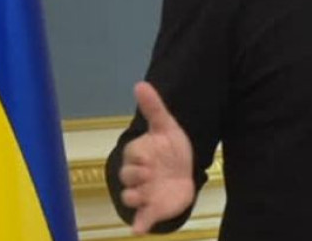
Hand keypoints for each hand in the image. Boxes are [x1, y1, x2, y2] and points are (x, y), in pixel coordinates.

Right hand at [118, 82, 195, 233]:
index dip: (141, 155)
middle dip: (138, 175)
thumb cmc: (171, 149)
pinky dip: (140, 224)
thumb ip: (153, 107)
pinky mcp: (151, 210)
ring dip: (137, 197)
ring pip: (130, 198)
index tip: (153, 154)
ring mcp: (143, 194)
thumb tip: (140, 84)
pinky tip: (138, 229)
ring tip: (148, 194)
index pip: (132, 155)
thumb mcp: (166, 127)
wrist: (184, 172)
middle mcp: (136, 176)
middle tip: (152, 172)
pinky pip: (141, 220)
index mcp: (138, 156)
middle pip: (128, 177)